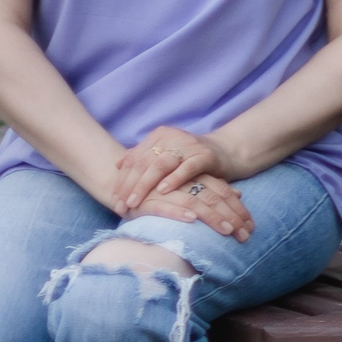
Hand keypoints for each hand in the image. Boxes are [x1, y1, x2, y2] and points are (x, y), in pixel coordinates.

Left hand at [115, 125, 231, 214]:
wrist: (226, 152)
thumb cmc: (190, 159)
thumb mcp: (165, 156)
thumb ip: (143, 157)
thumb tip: (117, 164)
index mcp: (159, 136)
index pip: (134, 158)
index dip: (122, 179)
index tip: (115, 199)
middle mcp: (172, 137)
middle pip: (144, 162)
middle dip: (130, 186)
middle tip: (121, 205)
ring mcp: (189, 145)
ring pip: (161, 164)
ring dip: (145, 185)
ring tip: (135, 202)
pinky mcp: (205, 155)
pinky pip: (187, 168)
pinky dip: (174, 179)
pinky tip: (163, 191)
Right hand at [130, 173, 254, 241]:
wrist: (119, 182)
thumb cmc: (159, 188)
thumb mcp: (187, 186)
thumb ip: (211, 187)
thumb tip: (239, 194)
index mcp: (193, 176)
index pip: (221, 191)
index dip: (236, 208)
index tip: (250, 226)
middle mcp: (181, 182)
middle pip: (213, 198)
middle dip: (232, 217)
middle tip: (246, 234)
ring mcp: (163, 190)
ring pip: (194, 202)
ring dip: (212, 217)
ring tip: (228, 231)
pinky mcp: (145, 201)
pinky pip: (163, 206)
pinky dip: (178, 211)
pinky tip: (192, 219)